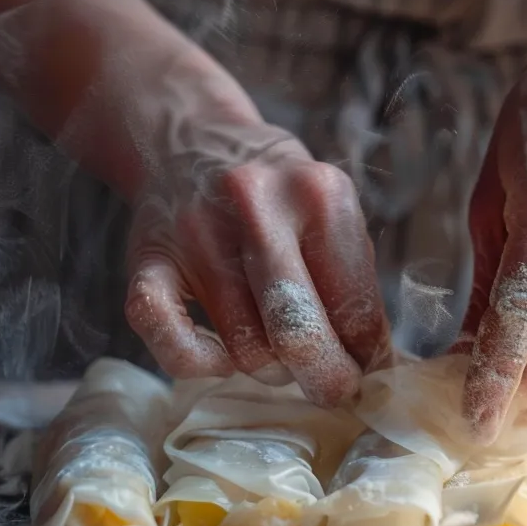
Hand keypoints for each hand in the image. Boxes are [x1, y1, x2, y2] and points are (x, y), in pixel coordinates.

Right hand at [119, 44, 390, 406]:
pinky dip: (200, 363)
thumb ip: (353, 279)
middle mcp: (257, 207)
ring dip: (269, 367)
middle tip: (333, 389)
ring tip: (278, 349)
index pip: (355, 305)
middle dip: (325, 377)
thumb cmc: (275, 190)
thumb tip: (381, 365)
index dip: (368, 356)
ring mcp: (195, 234)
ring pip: (244, 347)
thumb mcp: (328, 209)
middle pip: (298, 331)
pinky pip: (169, 336)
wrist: (188, 136)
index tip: (371, 375)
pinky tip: (221, 357)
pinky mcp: (145, 259)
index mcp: (318, 194)